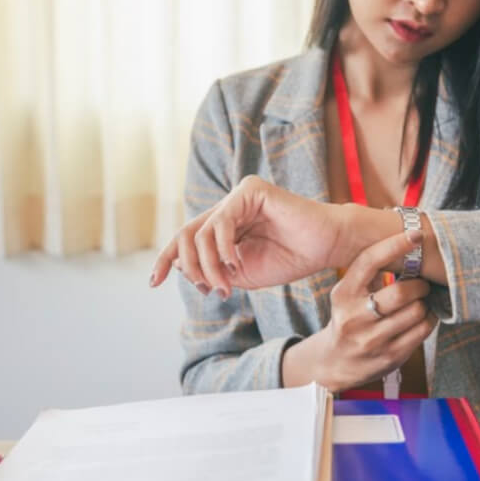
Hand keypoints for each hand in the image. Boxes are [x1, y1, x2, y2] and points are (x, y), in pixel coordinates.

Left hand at [150, 176, 348, 296]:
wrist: (326, 247)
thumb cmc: (289, 259)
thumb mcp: (240, 274)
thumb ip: (210, 269)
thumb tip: (179, 266)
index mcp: (225, 226)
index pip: (185, 239)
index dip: (166, 259)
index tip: (153, 283)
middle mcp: (227, 207)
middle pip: (186, 235)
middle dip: (188, 267)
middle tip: (209, 289)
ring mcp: (238, 196)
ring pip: (201, 233)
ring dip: (209, 266)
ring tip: (226, 285)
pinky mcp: (251, 190)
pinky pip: (221, 221)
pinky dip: (223, 248)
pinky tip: (236, 263)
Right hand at [282, 228, 436, 391]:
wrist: (335, 362)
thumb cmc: (349, 317)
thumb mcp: (348, 293)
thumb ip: (369, 271)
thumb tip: (402, 240)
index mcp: (343, 295)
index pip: (369, 262)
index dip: (395, 245)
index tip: (416, 234)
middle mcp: (354, 318)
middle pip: (400, 292)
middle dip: (419, 284)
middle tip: (422, 283)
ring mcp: (372, 340)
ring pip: (415, 312)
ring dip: (425, 303)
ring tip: (422, 301)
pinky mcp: (389, 357)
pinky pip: (421, 332)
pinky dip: (429, 320)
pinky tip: (424, 316)